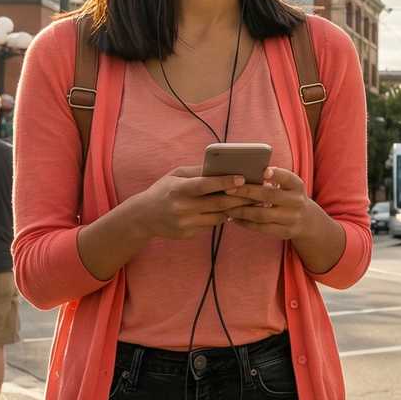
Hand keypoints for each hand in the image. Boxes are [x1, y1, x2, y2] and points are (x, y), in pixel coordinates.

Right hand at [130, 166, 251, 240]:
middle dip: (240, 198)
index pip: (205, 185)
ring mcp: (186, 223)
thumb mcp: (176, 175)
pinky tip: (231, 210)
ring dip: (235, 209)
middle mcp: (182, 207)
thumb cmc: (163, 190)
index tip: (242, 179)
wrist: (143, 217)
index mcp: (179, 189)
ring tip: (251, 201)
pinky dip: (222, 217)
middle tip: (257, 192)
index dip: (225, 182)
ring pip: (219, 216)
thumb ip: (198, 171)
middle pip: (218, 203)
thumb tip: (223, 166)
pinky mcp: (189, 234)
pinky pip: (212, 225)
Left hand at [225, 167, 318, 240]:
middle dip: (247, 191)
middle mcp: (296, 201)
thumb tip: (246, 170)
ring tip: (226, 205)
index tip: (262, 171)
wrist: (307, 220)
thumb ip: (273, 178)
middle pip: (269, 196)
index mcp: (297, 186)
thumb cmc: (288, 197)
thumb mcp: (288, 186)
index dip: (275, 174)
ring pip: (262, 215)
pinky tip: (234, 217)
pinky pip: (261, 228)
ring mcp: (292, 218)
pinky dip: (245, 223)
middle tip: (228, 189)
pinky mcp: (285, 232)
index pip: (286, 178)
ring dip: (241, 210)